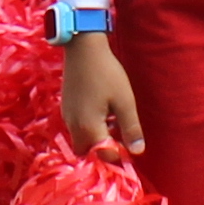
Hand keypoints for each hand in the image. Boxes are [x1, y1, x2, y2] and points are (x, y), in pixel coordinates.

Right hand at [60, 37, 144, 152]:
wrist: (83, 48)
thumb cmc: (107, 73)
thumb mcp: (125, 101)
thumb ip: (131, 128)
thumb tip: (138, 151)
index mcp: (88, 128)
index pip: (104, 155)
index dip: (119, 156)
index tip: (132, 149)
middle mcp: (73, 126)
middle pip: (88, 152)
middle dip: (104, 150)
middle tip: (121, 138)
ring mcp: (67, 117)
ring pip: (81, 140)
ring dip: (96, 139)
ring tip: (113, 123)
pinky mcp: (65, 108)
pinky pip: (77, 128)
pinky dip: (89, 128)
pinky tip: (102, 113)